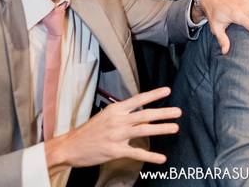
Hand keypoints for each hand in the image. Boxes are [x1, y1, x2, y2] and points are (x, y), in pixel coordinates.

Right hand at [45, 87, 179, 171]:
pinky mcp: (115, 151)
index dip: (154, 94)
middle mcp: (118, 120)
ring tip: (175, 128)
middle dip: (163, 112)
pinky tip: (161, 158)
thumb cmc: (88, 132)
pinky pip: (136, 152)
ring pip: (144, 130)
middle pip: (145, 114)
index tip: (167, 90)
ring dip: (161, 129)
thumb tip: (141, 114)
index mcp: (115, 110)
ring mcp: (117, 135)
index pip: (138, 99)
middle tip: (178, 111)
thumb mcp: (105, 116)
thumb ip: (123, 114)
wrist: (69, 146)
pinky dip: (151, 156)